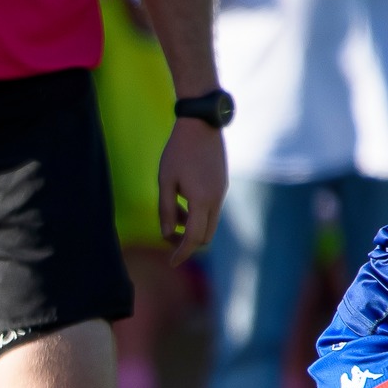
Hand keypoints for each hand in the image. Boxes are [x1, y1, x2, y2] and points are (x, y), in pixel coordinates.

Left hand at [156, 118, 226, 264]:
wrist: (201, 124)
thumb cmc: (178, 151)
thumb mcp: (165, 181)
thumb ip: (166, 210)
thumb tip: (166, 234)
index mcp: (202, 200)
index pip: (194, 238)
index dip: (182, 253)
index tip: (171, 263)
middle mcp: (216, 199)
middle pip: (205, 236)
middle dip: (187, 242)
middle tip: (167, 237)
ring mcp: (222, 192)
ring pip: (209, 223)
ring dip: (192, 226)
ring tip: (173, 210)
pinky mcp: (222, 184)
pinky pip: (212, 209)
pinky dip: (198, 214)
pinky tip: (183, 199)